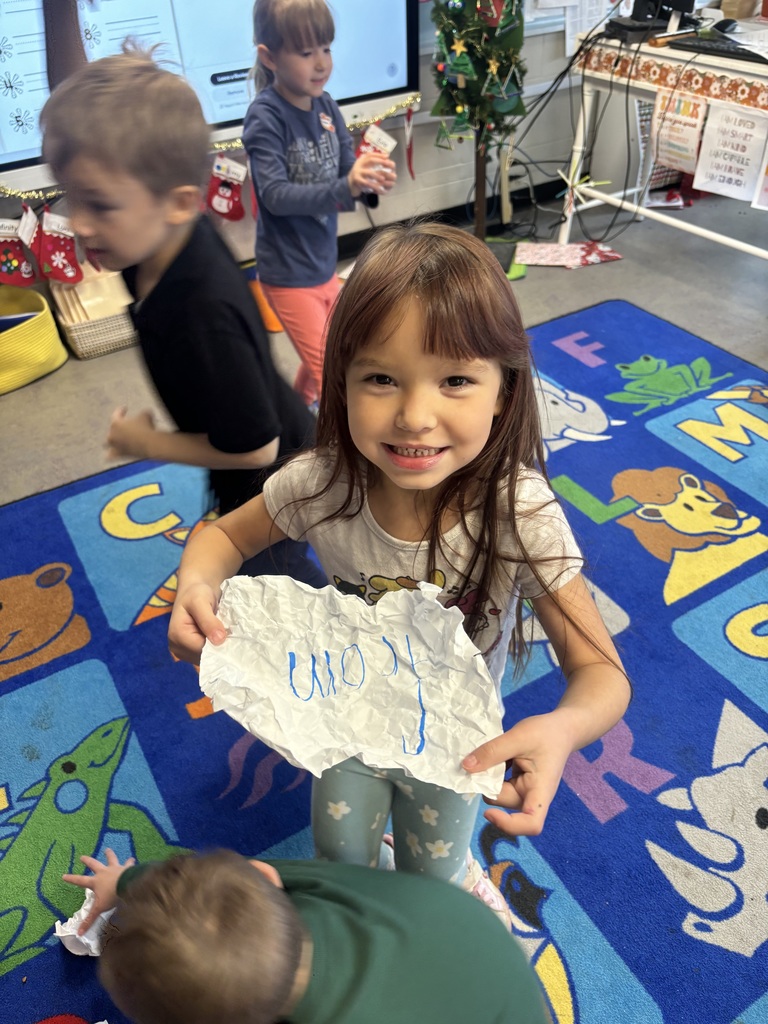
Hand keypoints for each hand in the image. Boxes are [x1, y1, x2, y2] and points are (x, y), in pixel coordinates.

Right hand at [62, 848, 134, 933]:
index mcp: (96, 882)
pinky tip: (133, 859)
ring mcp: (115, 868)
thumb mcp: (99, 909)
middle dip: (87, 861)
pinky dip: (130, 861)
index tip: (64, 875)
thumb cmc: (112, 896)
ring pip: (111, 859)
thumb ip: (89, 920)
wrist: (128, 885)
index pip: (80, 881)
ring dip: (109, 854)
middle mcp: (104, 872)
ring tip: (107, 849)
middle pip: (94, 865)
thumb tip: (78, 934)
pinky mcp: (126, 868)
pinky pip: (128, 863)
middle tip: (82, 857)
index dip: (72, 879)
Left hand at [106, 407, 155, 460]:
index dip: (121, 410)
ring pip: (108, 443)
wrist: (149, 444)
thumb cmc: (146, 428)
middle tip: (124, 427)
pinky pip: (110, 456)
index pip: (117, 414)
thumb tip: (145, 413)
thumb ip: (142, 413)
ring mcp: (114, 446)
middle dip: (117, 428)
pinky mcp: (118, 455)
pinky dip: (111, 455)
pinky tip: (111, 455)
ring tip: (115, 441)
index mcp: (116, 422)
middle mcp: (112, 434)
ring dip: (112, 441)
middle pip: (112, 429)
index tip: (125, 409)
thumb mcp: (146, 415)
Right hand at [168, 582, 227, 664]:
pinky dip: (215, 649)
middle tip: (230, 634)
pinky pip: (206, 657)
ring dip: (218, 649)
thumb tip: (219, 640)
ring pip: (206, 659)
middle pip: (203, 658)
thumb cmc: (196, 593)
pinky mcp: (190, 653)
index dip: (218, 646)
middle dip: (218, 648)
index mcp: (177, 636)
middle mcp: (177, 648)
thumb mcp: (201, 601)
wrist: (195, 591)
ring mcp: (183, 652)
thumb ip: (208, 620)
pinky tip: (221, 638)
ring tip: (225, 634)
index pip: (201, 651)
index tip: (231, 636)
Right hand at [347, 152, 396, 196]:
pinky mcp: (357, 181)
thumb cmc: (361, 175)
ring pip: (369, 173)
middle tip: (390, 165)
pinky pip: (367, 184)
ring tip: (384, 179)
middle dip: (381, 162)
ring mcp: (357, 172)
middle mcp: (359, 164)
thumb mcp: (365, 167)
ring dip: (378, 175)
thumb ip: (373, 163)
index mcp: (361, 159)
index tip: (388, 156)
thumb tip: (387, 156)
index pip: (371, 154)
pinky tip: (381, 189)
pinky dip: (375, 187)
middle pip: (371, 160)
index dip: (379, 155)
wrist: (349, 184)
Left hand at [461, 712, 574, 836]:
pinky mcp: (518, 784)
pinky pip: (498, 784)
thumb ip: (492, 752)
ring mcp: (524, 791)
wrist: (560, 729)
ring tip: (493, 753)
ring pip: (497, 792)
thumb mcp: (518, 737)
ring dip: (489, 776)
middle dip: (489, 784)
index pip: (531, 823)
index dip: (509, 825)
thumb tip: (466, 768)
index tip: (488, 812)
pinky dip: (492, 773)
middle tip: (482, 758)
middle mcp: (532, 796)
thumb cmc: (545, 734)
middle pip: (504, 802)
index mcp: (540, 791)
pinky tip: (495, 756)